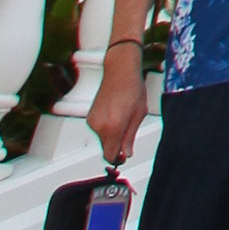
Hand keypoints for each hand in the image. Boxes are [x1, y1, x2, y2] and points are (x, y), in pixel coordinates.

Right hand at [88, 39, 148, 169]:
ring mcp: (92, 121)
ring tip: (123, 117)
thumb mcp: (138, 115)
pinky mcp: (90, 116)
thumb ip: (130, 137)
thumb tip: (126, 154)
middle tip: (129, 131)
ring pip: (103, 139)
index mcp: (113, 127)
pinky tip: (115, 113)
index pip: (110, 155)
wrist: (120, 71)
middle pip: (106, 148)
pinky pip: (99, 130)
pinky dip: (106, 127)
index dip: (118, 158)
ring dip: (112, 135)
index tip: (125, 156)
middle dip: (117, 145)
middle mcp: (99, 126)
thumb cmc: (133, 89)